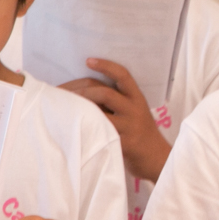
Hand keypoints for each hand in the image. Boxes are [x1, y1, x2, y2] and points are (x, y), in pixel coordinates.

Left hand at [61, 58, 170, 181]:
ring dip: (78, 108)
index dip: (105, 66)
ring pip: (99, 112)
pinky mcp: (123, 144)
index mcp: (136, 98)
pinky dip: (83, 128)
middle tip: (61, 93)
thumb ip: (117, 101)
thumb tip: (85, 90)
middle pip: (104, 92)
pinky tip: (71, 127)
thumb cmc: (139, 132)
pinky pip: (100, 132)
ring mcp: (129, 127)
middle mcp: (134, 109)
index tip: (88, 60)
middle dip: (79, 91)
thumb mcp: (135, 111)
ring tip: (63, 108)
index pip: (122, 75)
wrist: (156, 159)